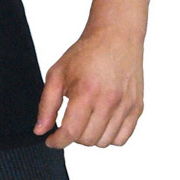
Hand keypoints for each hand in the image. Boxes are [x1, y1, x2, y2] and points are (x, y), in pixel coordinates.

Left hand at [33, 24, 143, 148]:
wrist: (115, 37)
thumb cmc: (86, 53)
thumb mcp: (57, 73)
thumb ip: (46, 105)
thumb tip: (41, 131)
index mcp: (86, 92)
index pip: (70, 132)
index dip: (57, 141)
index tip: (51, 140)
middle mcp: (109, 101)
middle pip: (87, 140)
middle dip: (73, 136)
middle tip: (69, 122)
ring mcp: (126, 106)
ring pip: (104, 142)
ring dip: (91, 137)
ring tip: (85, 119)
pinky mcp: (137, 108)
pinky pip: (122, 138)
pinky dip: (109, 136)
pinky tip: (101, 122)